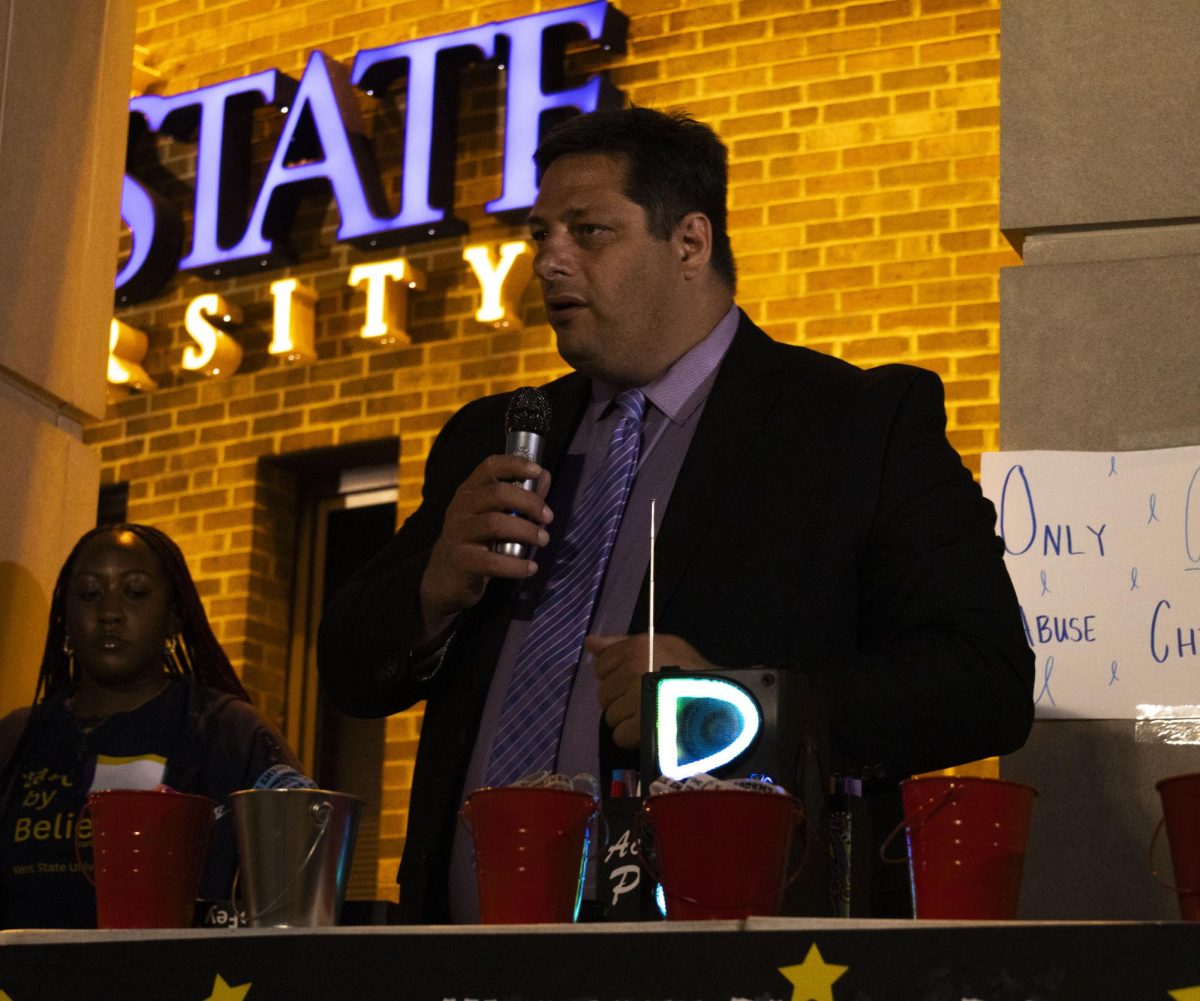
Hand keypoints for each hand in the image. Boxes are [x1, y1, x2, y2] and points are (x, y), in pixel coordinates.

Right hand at [419, 454, 552, 637]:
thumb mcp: (494, 516)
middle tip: (548, 517)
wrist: (444, 579)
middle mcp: (461, 508)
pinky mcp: (461, 560)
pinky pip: (491, 561)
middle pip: (497, 493)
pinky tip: (530, 568)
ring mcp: (458, 533)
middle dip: (529, 502)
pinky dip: (515, 565)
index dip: (515, 465)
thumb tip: (544, 476)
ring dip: (526, 531)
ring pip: (494, 524)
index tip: (537, 471)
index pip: (490, 467)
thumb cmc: (476, 542)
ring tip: (543, 539)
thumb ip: (520, 497)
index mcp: (470, 492)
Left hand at [587, 633, 716, 749]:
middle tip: (644, 700)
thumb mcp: (661, 644)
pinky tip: (649, 729)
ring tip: (650, 714)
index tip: (633, 680)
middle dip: (620, 699)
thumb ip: (622, 643)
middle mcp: (632, 670)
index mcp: (635, 648)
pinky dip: (632, 737)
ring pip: (610, 716)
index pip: (601, 666)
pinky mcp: (641, 725)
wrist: (721, 697)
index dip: (615, 676)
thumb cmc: (691, 669)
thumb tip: (590, 643)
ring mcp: (636, 699)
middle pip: (603, 693)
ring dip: (626, 719)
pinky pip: (619, 735)